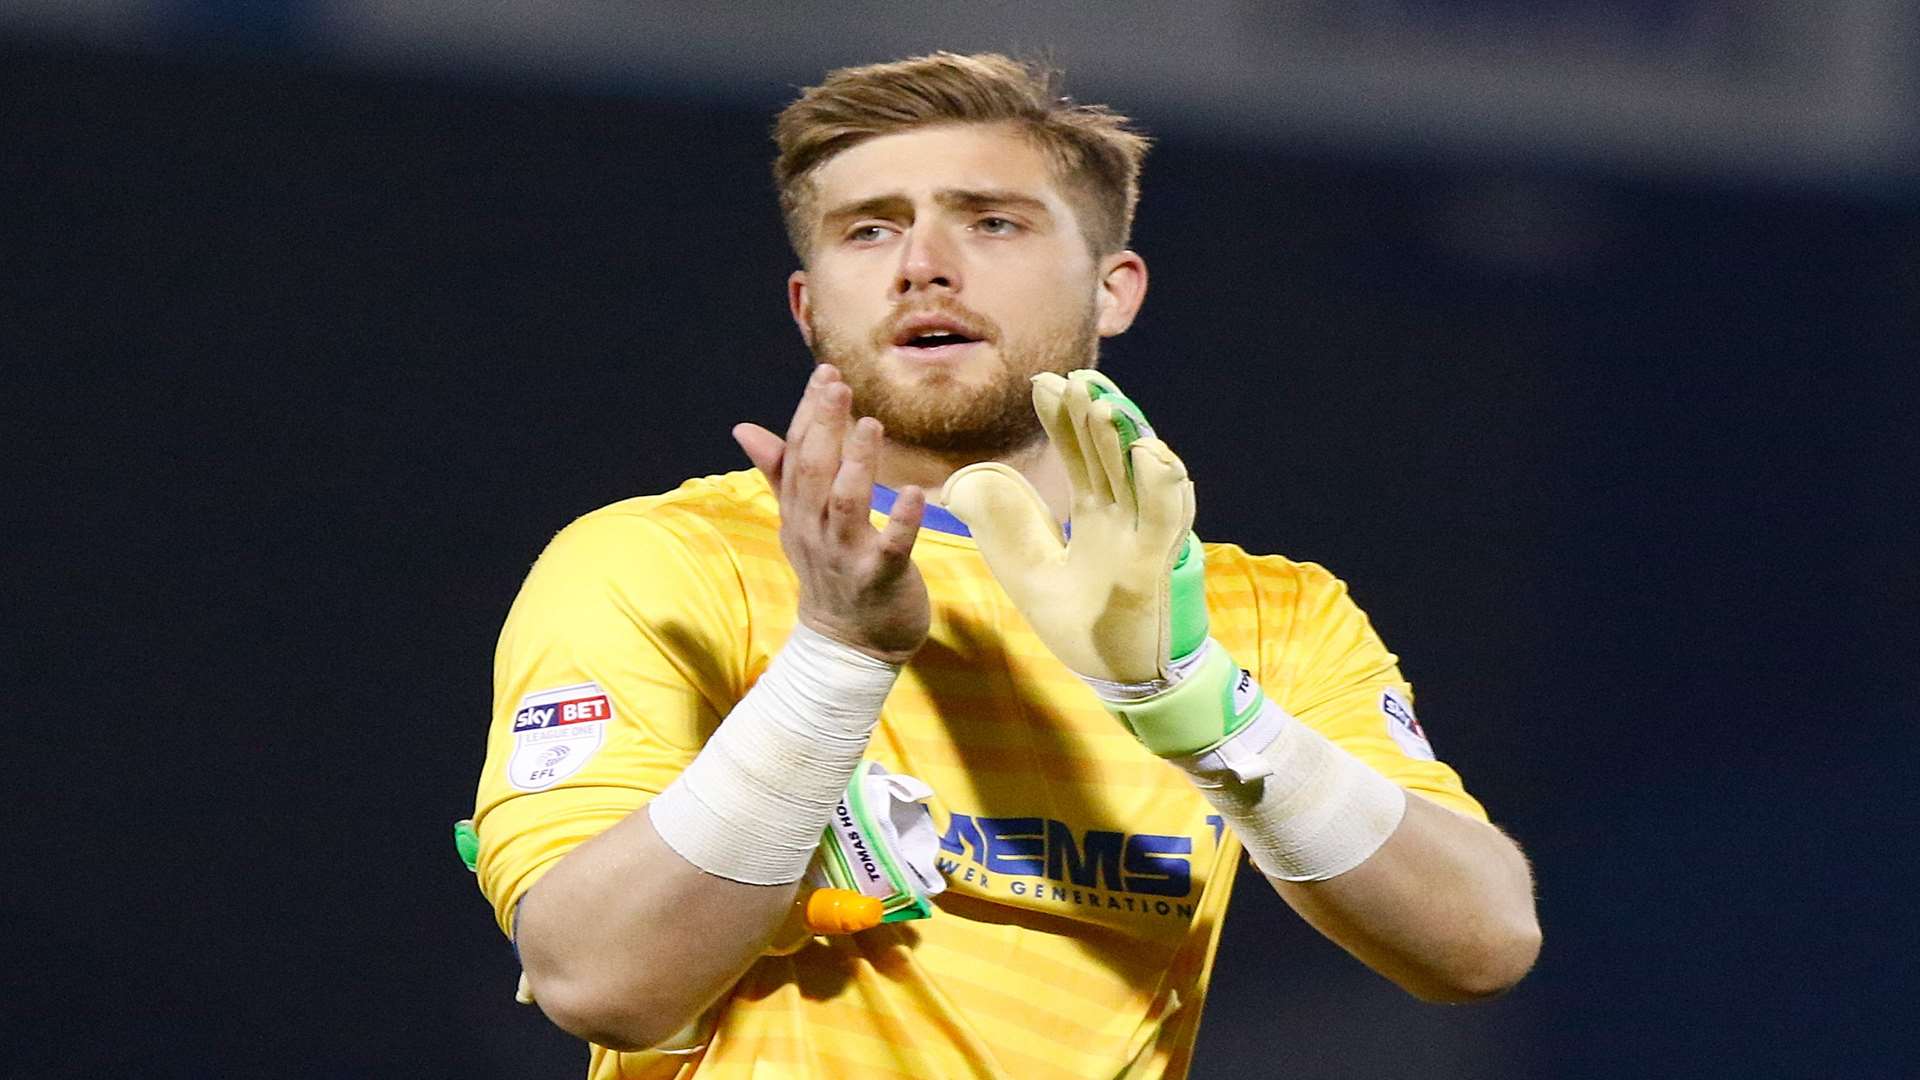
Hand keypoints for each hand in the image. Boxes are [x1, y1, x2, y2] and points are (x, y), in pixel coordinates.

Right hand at [734, 365, 929, 663]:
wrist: (848, 646)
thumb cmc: (831, 574)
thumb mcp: (799, 523)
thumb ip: (779, 473)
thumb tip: (744, 428)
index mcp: (796, 513)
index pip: (795, 456)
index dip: (807, 414)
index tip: (824, 375)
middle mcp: (815, 531)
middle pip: (813, 473)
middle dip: (824, 427)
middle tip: (838, 385)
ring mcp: (845, 556)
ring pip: (844, 504)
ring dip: (857, 464)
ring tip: (871, 426)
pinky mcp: (880, 578)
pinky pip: (891, 547)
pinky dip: (904, 521)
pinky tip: (919, 494)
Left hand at [940, 370, 1196, 683]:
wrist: (1118, 679)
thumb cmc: (1082, 627)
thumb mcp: (1028, 572)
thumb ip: (1001, 528)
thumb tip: (959, 486)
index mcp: (1097, 518)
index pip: (1082, 457)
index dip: (1065, 421)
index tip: (1046, 383)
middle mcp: (1125, 518)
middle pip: (1109, 456)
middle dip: (1091, 416)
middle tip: (1071, 379)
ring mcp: (1144, 537)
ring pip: (1140, 474)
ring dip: (1124, 438)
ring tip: (1101, 402)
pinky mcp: (1159, 564)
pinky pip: (1166, 517)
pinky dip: (1160, 483)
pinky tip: (1144, 451)